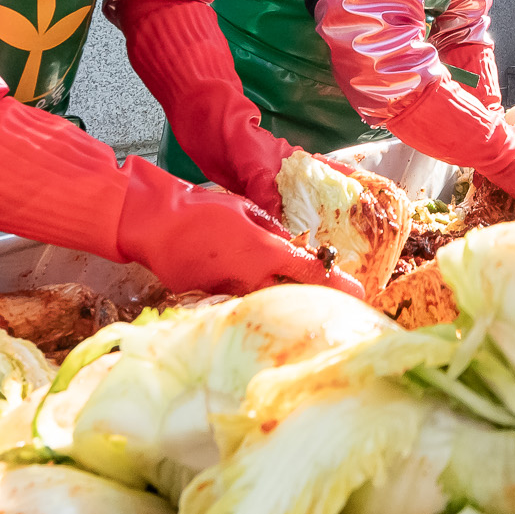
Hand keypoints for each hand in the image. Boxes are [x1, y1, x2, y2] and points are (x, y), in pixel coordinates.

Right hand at [114, 158, 366, 298]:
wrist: (155, 225)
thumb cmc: (201, 208)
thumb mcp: (246, 209)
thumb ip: (271, 229)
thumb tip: (288, 242)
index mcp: (266, 251)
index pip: (312, 272)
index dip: (339, 283)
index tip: (359, 292)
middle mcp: (252, 278)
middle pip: (295, 297)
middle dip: (315, 300)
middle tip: (334, 304)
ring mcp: (231, 293)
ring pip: (268, 304)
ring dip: (282, 301)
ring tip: (294, 301)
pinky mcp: (210, 300)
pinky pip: (240, 302)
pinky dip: (250, 299)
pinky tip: (252, 295)